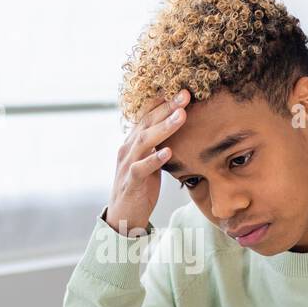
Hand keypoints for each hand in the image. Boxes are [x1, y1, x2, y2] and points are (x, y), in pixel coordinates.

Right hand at [104, 88, 189, 234]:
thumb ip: (158, 145)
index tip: (182, 90)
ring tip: (182, 116)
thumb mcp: (150, 161)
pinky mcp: (130, 183)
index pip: (148, 116)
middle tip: (185, 95)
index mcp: (133, 142)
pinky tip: (168, 152)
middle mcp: (128, 148)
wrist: (123, 216)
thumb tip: (177, 129)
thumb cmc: (140, 187)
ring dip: (164, 127)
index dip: (163, 102)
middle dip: (166, 108)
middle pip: (147, 123)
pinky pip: (141, 168)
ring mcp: (127, 165)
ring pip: (144, 141)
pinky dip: (154, 159)